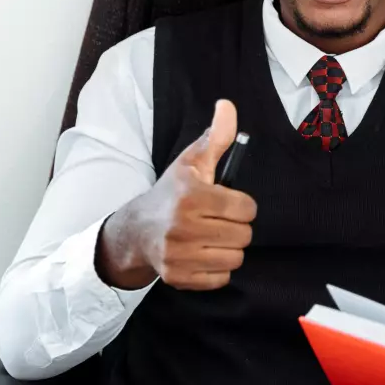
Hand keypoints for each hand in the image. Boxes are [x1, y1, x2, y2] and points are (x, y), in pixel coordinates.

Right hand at [97, 99, 256, 290]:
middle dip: (236, 227)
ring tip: (212, 236)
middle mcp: (182, 226)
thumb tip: (227, 106)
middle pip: (243, 235)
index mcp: (190, 195)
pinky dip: (217, 269)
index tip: (228, 202)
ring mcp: (178, 255)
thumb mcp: (191, 162)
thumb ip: (216, 137)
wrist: (137, 230)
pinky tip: (203, 253)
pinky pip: (221, 278)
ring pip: (234, 258)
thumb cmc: (171, 193)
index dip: (242, 205)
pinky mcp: (177, 277)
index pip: (246, 208)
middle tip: (219, 220)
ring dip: (228, 248)